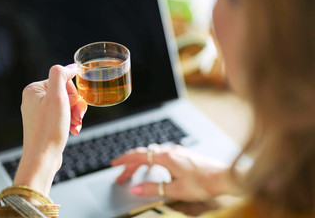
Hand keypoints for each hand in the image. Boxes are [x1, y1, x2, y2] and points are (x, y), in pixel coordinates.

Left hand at [14, 64, 86, 195]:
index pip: (62, 80)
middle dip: (76, 106)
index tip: (75, 105)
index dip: (73, 92)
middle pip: (66, 93)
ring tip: (75, 125)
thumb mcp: (57, 97)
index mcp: (34, 90)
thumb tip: (70, 66)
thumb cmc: (49, 129)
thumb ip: (60, 76)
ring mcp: (40, 112)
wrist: (43, 158)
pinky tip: (73, 130)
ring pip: (67, 106)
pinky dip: (71, 122)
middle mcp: (35, 99)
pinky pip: (63, 116)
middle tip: (77, 117)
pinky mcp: (46, 124)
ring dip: (75, 115)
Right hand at [112, 145, 231, 201]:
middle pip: (144, 155)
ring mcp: (178, 152)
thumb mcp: (175, 190)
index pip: (140, 155)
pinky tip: (153, 169)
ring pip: (153, 155)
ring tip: (134, 174)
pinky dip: (152, 162)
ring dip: (141, 164)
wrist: (225, 177)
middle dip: (130, 166)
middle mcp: (171, 151)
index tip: (114, 164)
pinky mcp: (183, 155)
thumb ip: (153, 189)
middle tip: (121, 177)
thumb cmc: (204, 183)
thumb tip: (135, 188)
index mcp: (167, 157)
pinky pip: (162, 155)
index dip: (125, 160)